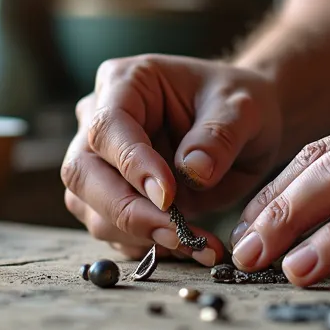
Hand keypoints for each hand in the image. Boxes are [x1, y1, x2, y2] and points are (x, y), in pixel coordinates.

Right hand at [62, 55, 282, 265]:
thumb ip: (218, 136)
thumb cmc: (240, 105)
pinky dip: (148, 247)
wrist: (247, 127)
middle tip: (178, 234)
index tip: (169, 197)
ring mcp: (101, 163)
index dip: (132, 165)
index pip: (108, 128)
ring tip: (197, 245)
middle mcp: (100, 121)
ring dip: (140, 236)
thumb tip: (192, 173)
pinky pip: (114, 231)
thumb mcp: (243, 109)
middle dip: (127, 211)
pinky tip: (189, 246)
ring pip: (92, 210)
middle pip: (83, 174)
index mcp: (125, 83)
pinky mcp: (114, 198)